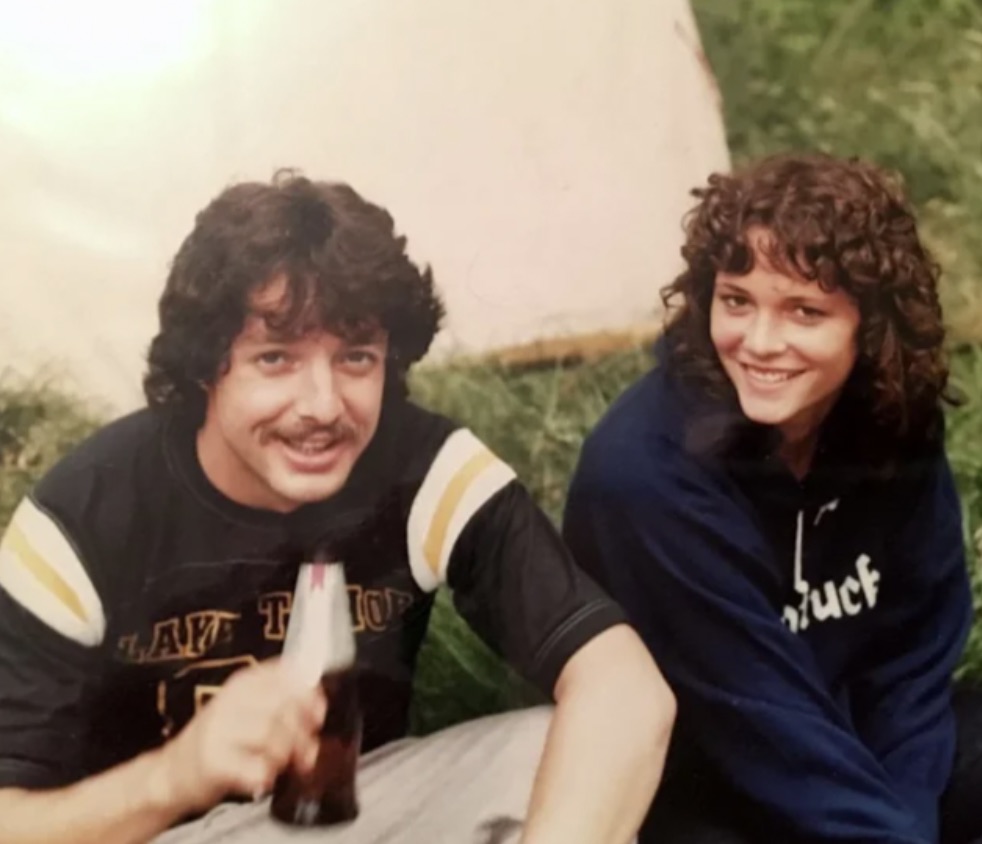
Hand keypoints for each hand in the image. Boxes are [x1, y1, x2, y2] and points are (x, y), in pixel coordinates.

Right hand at [150, 658, 326, 814]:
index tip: (318, 712)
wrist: (175, 772)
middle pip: (283, 705)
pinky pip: (256, 768)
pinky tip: (260, 776)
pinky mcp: (213, 762)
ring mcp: (218, 730)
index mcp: (243, 683)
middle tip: (304, 748)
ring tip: (278, 764)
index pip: (285, 673)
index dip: (309, 693)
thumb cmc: (222, 741)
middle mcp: (230, 700)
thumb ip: (284, 705)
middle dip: (302, 730)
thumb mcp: (250, 710)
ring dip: (285, 755)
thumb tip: (319, 708)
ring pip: (272, 735)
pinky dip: (267, 775)